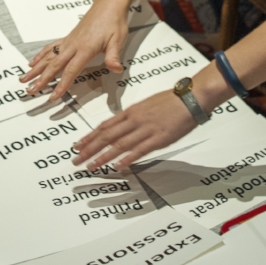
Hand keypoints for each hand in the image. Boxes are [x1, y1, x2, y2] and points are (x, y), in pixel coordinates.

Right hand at [20, 0, 129, 101]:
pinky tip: (32, 63)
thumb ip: (113, 56)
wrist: (108, 5)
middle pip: (54, 65)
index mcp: (85, 48)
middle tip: (30, 91)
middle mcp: (73, 45)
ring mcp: (69, 41)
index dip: (61, 85)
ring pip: (49, 57)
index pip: (71, 70)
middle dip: (41, 79)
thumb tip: (116, 69)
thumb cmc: (114, 22)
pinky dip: (40, 56)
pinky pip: (50, 48)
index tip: (53, 96)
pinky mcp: (68, 38)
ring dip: (36, 69)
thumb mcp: (118, 40)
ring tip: (24, 79)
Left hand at [72, 90, 193, 170]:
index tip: (78, 145)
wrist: (189, 98)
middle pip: (106, 136)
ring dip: (103, 156)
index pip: (105, 126)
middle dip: (89, 148)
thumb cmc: (170, 101)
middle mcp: (134, 120)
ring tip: (90, 166)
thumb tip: (120, 126)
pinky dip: (127, 159)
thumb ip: (132, 117)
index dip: (89, 137)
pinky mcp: (158, 138)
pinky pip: (139, 150)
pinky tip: (117, 166)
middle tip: (76, 160)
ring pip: (119, 144)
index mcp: (130, 112)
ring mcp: (145, 129)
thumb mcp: (146, 106)